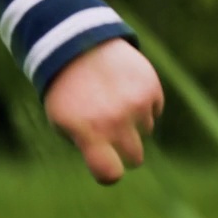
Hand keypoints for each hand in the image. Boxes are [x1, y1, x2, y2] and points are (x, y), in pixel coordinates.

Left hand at [43, 38, 163, 184]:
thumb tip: (112, 164)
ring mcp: (136, 105)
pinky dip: (143, 104)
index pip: (110, 173)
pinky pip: (155, 111)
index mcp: (88, 132)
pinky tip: (124, 88)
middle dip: (124, 150)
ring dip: (133, 122)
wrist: (77, 44)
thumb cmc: (66, 90)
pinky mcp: (151, 89)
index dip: (109, 173)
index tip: (106, 166)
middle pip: (134, 158)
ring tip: (112, 99)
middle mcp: (115, 121)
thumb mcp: (62, 120)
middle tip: (109, 131)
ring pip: (146, 131)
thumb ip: (87, 146)